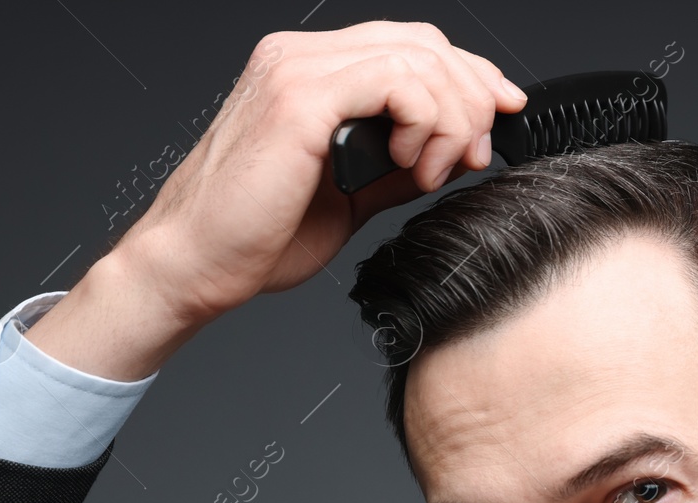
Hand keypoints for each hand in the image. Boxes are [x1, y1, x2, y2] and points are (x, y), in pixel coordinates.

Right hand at [27, 21, 526, 380]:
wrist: (195, 265)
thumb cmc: (256, 237)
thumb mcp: (349, 195)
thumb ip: (396, 165)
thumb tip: (455, 156)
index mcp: (310, 72)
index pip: (411, 46)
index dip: (469, 76)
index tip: (502, 115)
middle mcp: (301, 57)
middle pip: (425, 43)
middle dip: (473, 97)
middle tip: (478, 154)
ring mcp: (297, 70)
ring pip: (419, 59)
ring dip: (453, 119)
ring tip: (439, 171)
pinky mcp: (300, 98)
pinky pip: (397, 84)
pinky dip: (427, 125)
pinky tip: (415, 167)